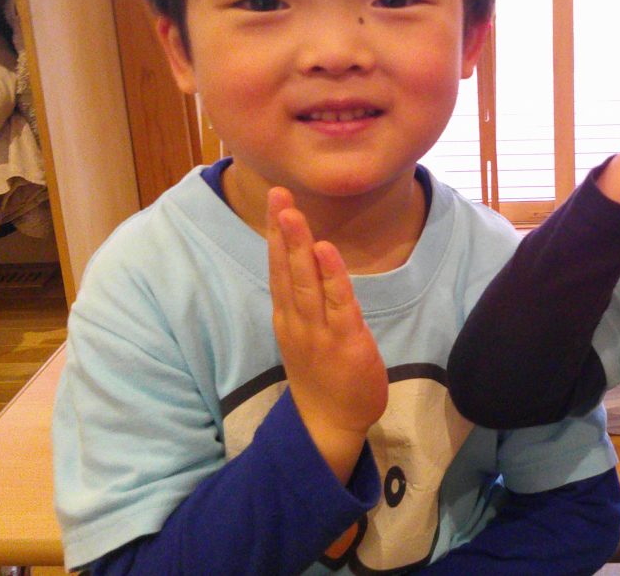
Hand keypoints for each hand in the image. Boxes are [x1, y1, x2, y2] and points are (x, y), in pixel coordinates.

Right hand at [267, 187, 388, 481]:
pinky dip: (331, 275)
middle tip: (278, 194)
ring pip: (305, 281)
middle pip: (286, 268)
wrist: (329, 426)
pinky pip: (337, 302)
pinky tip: (325, 250)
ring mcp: (318, 331)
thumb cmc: (322, 377)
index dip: (276, 234)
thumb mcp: (306, 335)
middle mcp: (296, 320)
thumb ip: (306, 303)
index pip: (279, 268)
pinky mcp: (344, 340)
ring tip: (294, 213)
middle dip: (282, 229)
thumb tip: (308, 268)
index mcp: (288, 317)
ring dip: (299, 245)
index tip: (275, 200)